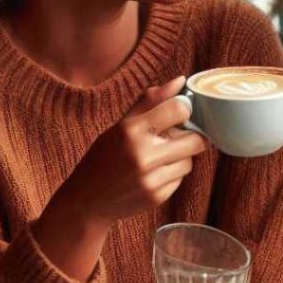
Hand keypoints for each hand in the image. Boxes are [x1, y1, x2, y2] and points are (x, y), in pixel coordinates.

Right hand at [62, 77, 208, 226]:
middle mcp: (143, 154)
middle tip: (176, 137)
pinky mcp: (157, 196)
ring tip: (158, 157)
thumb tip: (181, 81)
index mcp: (132, 130)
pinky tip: (153, 174)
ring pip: (189, 161)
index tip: (180, 113)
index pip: (179, 109)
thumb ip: (151, 101)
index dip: (185, 110)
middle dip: (191, 137)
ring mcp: (151, 179)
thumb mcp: (121, 125)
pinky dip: (172, 175)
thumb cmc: (104, 157)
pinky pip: (180, 179)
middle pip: (196, 140)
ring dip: (180, 157)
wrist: (86, 201)